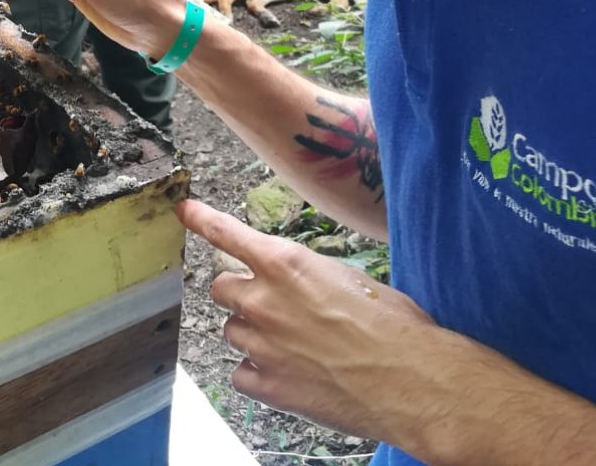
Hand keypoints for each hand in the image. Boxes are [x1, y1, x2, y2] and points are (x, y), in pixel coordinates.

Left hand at [177, 199, 466, 443]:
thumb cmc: (394, 326)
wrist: (411, 380)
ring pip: (231, 331)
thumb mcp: (348, 277)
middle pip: (222, 287)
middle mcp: (264, 300)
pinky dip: (258, 374)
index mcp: (285, 263)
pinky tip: (288, 373)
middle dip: (241, 293)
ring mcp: (261, 344)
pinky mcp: (267, 385)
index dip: (201, 219)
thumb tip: (295, 280)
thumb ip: (305, 274)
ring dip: (253, 335)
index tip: (185, 211)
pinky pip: (241, 374)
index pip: (226, 233)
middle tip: (272, 305)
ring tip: (295, 344)